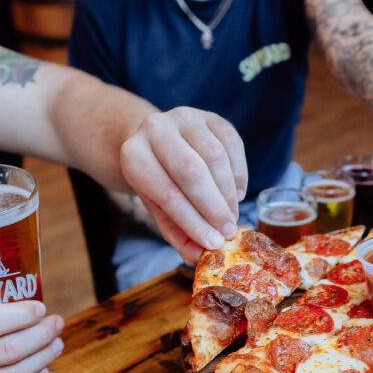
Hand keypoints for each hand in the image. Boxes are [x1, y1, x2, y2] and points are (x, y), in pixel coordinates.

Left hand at [120, 107, 246, 263]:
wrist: (155, 142)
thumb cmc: (158, 181)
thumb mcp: (158, 209)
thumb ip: (177, 233)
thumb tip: (198, 257)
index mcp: (133, 155)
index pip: (167, 193)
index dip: (192, 221)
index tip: (213, 243)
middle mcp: (155, 129)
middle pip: (192, 171)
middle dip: (214, 207)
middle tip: (228, 231)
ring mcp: (184, 117)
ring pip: (216, 157)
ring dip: (228, 193)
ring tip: (231, 216)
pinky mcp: (210, 116)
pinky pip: (233, 145)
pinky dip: (239, 174)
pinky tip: (236, 194)